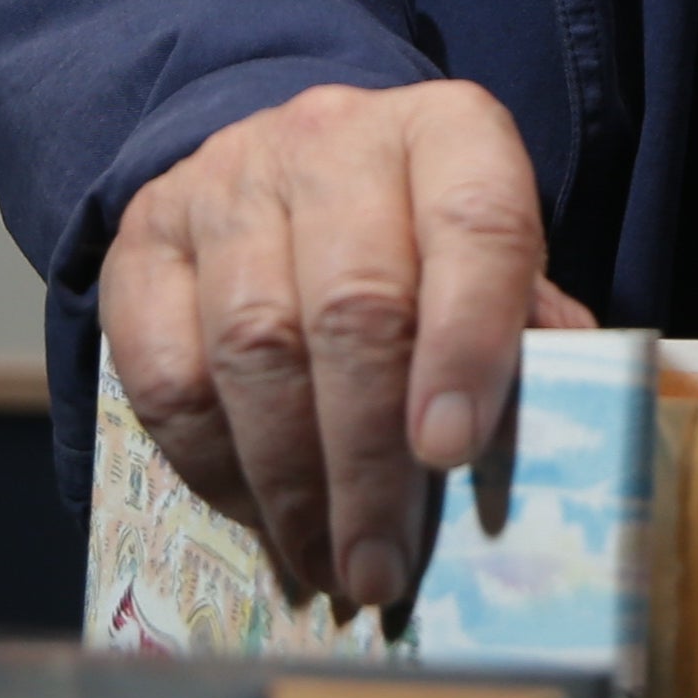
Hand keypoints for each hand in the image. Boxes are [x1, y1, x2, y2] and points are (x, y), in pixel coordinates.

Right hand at [101, 79, 592, 617]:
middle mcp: (333, 140)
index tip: (453, 450)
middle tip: (382, 565)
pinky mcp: (144, 237)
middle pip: (354, 307)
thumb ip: (524, 336)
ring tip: (326, 564)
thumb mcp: (488, 263)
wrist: (288, 170)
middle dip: (369, 459)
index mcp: (449, 132)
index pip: (476, 225)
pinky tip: (259, 514)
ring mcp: (227, 182)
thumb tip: (553, 447)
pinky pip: (165, 373)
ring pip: (254, 347)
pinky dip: (213, 464)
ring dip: (291, 482)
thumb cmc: (415, 242)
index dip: (468, 341)